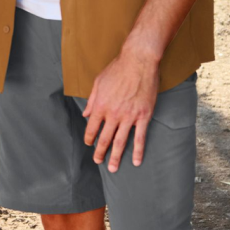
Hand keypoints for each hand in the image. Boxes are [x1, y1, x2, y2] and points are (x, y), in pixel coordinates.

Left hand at [80, 47, 160, 171]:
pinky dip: (138, 150)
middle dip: (100, 152)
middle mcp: (113, 114)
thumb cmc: (118, 69)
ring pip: (121, 141)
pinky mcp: (143, 116)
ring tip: (113, 168)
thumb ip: (92, 100)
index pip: (92, 128)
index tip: (89, 144)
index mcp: (100, 106)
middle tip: (98, 161)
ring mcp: (129, 116)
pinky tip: (137, 161)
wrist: (139, 61)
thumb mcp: (98, 82)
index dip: (89, 138)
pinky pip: (140, 137)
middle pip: (105, 138)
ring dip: (116, 156)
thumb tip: (85, 114)